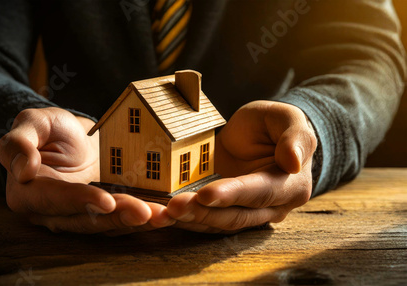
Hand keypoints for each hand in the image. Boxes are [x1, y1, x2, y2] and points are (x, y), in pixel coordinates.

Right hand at [0, 107, 173, 234]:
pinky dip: (142, 218)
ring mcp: (79, 216)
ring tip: (161, 215)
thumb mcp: (31, 123)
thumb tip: (23, 168)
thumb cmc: (48, 129)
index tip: (106, 201)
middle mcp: (53, 213)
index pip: (55, 199)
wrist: (69, 138)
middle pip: (86, 219)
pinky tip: (164, 214)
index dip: (81, 201)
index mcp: (29, 193)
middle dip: (118, 217)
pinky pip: (121, 219)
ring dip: (135, 223)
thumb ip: (18, 141)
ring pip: (107, 225)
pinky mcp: (101, 214)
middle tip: (146, 212)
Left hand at [167, 101, 316, 232]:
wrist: (259, 137)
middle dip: (203, 212)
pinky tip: (161, 215)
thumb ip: (294, 136)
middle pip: (236, 215)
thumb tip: (293, 161)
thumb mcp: (287, 118)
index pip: (260, 192)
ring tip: (163, 213)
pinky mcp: (224, 212)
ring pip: (217, 223)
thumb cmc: (273, 125)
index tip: (206, 193)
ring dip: (189, 220)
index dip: (233, 194)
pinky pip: (205, 220)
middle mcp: (271, 207)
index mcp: (290, 185)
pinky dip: (183, 220)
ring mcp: (246, 214)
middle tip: (174, 206)